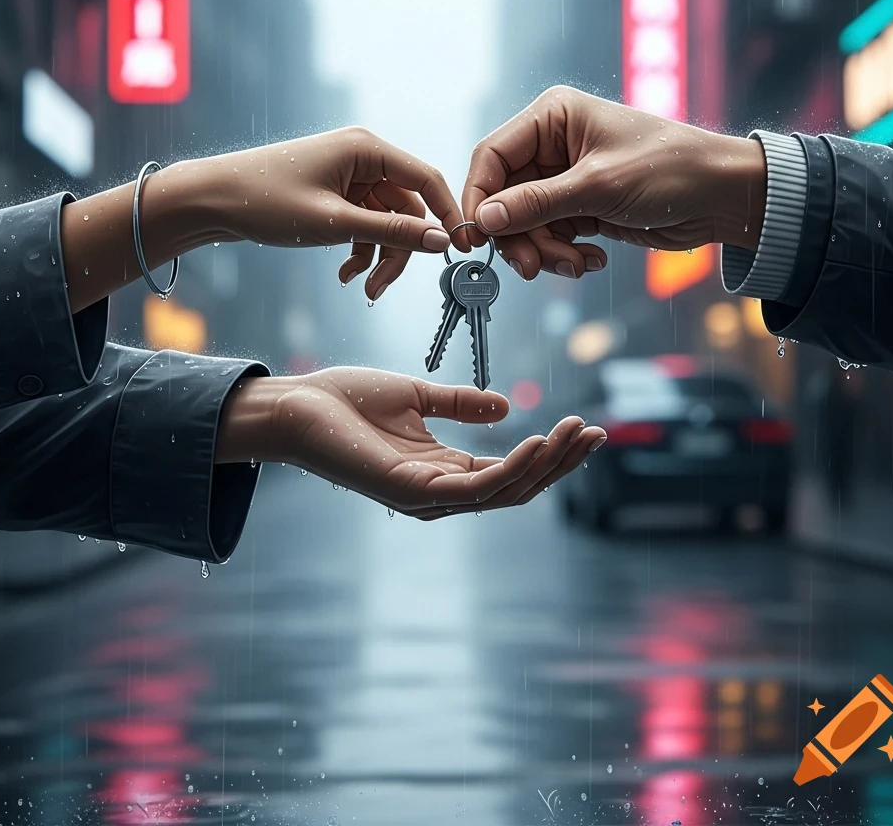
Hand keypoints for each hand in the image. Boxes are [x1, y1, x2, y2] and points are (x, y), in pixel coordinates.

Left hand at [63, 127, 463, 311]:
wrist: (211, 201)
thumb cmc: (266, 202)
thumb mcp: (334, 224)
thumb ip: (391, 233)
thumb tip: (442, 240)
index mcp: (366, 149)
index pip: (426, 180)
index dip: (447, 215)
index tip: (460, 250)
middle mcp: (363, 158)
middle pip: (406, 209)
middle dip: (399, 250)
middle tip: (381, 288)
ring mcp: (348, 176)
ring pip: (385, 222)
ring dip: (378, 256)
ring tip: (360, 287)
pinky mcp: (335, 194)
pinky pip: (364, 224)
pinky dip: (360, 250)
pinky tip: (345, 275)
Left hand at [217, 368, 605, 519]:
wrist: (297, 405)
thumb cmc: (346, 400)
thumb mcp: (416, 395)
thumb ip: (458, 404)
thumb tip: (505, 406)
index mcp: (443, 468)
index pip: (509, 470)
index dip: (549, 452)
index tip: (583, 425)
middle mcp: (441, 491)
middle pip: (517, 486)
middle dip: (560, 463)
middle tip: (595, 433)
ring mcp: (428, 497)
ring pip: (504, 492)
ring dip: (546, 464)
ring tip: (577, 433)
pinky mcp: (413, 492)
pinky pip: (477, 488)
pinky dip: (512, 468)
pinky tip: (536, 443)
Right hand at [461, 86, 766, 279]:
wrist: (723, 197)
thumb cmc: (670, 169)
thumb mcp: (596, 186)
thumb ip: (535, 204)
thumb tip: (482, 220)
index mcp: (552, 117)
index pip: (491, 156)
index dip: (479, 198)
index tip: (475, 238)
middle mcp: (552, 145)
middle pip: (504, 197)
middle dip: (517, 235)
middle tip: (531, 266)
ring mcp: (565, 179)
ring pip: (524, 223)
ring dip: (543, 251)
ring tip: (574, 264)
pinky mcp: (579, 207)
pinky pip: (550, 236)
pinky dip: (563, 254)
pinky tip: (590, 260)